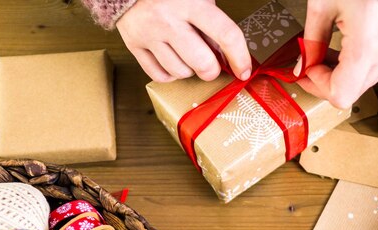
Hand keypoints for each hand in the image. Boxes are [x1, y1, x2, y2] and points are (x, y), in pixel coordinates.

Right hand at [117, 0, 251, 82]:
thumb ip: (215, 25)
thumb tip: (228, 58)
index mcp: (191, 2)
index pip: (226, 35)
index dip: (240, 57)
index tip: (243, 70)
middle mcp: (169, 20)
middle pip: (203, 63)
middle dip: (212, 70)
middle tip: (210, 64)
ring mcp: (149, 34)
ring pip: (181, 72)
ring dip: (189, 70)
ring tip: (186, 54)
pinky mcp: (134, 45)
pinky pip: (159, 75)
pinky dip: (170, 74)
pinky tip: (172, 59)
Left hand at [297, 0, 377, 108]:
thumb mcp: (323, 4)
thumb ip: (311, 41)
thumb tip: (303, 65)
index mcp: (367, 44)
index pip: (340, 94)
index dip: (316, 87)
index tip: (304, 72)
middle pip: (351, 92)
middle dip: (325, 82)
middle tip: (308, 65)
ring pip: (362, 83)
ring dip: (339, 75)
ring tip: (323, 54)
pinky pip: (373, 67)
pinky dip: (353, 66)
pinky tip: (340, 49)